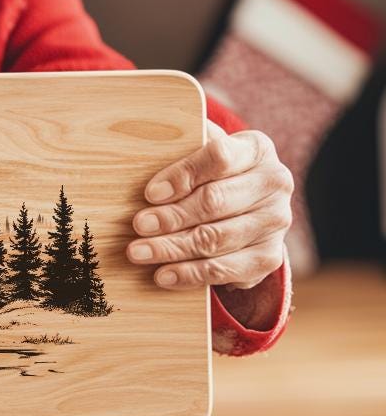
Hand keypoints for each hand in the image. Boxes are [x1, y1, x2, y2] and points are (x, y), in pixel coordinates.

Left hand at [127, 122, 292, 291]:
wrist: (245, 206)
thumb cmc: (210, 172)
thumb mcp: (201, 150)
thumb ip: (181, 144)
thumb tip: (143, 141)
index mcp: (256, 149)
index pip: (219, 157)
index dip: (183, 175)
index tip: (150, 193)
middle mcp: (274, 184)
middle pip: (215, 202)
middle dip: (172, 216)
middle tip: (138, 225)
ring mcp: (276, 222)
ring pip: (216, 238)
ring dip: (173, 248)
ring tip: (139, 252)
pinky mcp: (269, 257)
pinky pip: (225, 270)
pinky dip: (191, 274)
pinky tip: (163, 274)